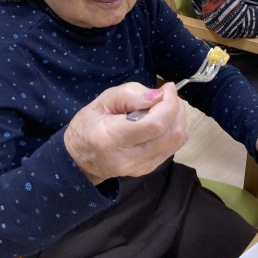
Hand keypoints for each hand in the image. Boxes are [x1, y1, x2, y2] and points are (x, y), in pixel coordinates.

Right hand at [64, 82, 188, 184]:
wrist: (79, 158)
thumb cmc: (88, 125)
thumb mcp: (102, 100)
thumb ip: (130, 95)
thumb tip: (158, 95)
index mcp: (113, 137)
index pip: (155, 124)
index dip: (169, 104)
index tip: (166, 88)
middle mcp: (130, 157)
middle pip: (172, 134)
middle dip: (177, 109)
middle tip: (167, 95)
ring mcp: (141, 167)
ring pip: (176, 141)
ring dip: (178, 119)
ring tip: (164, 106)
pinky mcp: (148, 169)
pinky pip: (172, 148)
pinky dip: (172, 130)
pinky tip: (160, 121)